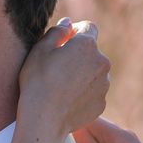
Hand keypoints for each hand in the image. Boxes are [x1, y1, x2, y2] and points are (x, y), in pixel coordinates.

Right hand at [17, 18, 109, 138]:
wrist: (44, 118)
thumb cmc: (37, 81)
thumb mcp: (40, 50)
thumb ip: (56, 32)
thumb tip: (68, 23)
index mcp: (87, 45)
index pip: (88, 27)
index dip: (75, 31)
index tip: (63, 41)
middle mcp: (102, 62)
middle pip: (92, 52)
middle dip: (78, 55)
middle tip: (57, 67)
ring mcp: (104, 84)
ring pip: (94, 72)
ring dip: (82, 74)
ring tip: (61, 86)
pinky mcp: (102, 103)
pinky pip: (93, 92)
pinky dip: (83, 93)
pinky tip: (66, 100)